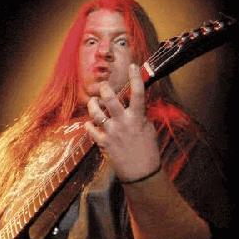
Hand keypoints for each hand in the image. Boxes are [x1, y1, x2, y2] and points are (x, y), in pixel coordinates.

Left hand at [84, 63, 160, 181]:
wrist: (141, 173)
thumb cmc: (148, 151)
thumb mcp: (149, 130)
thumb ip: (141, 116)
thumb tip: (136, 106)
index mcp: (138, 118)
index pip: (138, 93)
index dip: (135, 77)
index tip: (133, 66)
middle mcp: (123, 123)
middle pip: (110, 99)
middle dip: (104, 89)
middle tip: (103, 86)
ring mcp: (112, 133)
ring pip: (96, 113)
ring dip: (93, 105)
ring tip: (94, 102)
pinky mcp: (103, 143)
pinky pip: (91, 129)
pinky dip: (89, 125)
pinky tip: (91, 123)